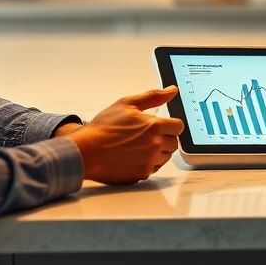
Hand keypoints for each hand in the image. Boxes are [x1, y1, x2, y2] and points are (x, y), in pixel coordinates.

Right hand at [69, 86, 183, 184]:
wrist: (86, 151)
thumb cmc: (103, 128)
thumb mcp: (127, 104)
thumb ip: (153, 96)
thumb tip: (171, 90)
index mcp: (154, 126)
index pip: (178, 126)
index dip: (171, 125)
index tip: (162, 125)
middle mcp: (155, 145)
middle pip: (174, 143)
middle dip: (164, 138)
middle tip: (147, 135)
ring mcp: (149, 161)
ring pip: (165, 157)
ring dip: (158, 151)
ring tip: (138, 145)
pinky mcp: (142, 174)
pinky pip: (153, 168)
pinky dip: (148, 163)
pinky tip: (134, 156)